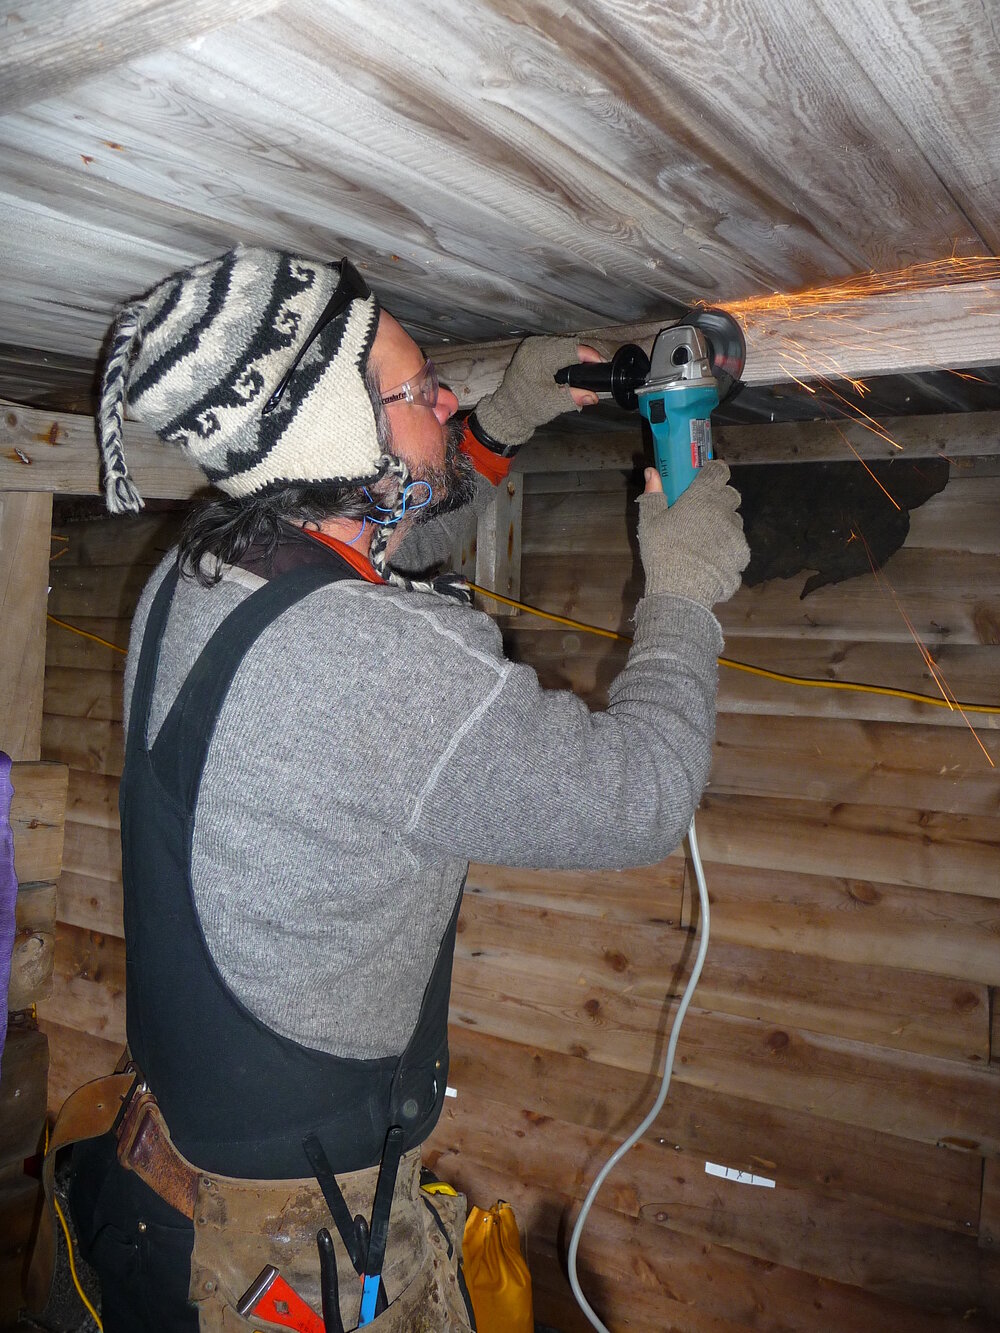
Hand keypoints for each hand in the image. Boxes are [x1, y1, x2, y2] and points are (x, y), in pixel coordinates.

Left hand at [472, 335, 608, 451]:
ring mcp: (532, 346)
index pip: (570, 350)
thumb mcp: (553, 404)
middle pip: (567, 344)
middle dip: (583, 354)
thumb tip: (593, 396)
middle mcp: (534, 347)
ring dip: (574, 352)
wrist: (509, 410)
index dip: (588, 355)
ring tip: (586, 365)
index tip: (601, 362)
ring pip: (561, 342)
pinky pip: (553, 345)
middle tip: (595, 366)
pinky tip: (571, 361)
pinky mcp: (531, 348)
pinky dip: (564, 353)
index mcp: (538, 358)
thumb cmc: (527, 407)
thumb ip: (574, 398)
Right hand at [637, 460, 748, 608]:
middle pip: (730, 494)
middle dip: (720, 498)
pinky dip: (728, 548)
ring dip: (724, 524)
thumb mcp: (650, 522)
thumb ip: (653, 494)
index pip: (718, 471)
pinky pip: (738, 545)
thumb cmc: (663, 551)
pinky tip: (714, 559)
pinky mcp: (742, 554)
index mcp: (702, 497)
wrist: (682, 590)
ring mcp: (736, 533)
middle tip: (703, 511)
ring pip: (735, 521)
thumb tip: (651, 471)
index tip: (706, 477)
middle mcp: (724, 510)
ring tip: (706, 540)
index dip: (714, 471)